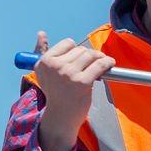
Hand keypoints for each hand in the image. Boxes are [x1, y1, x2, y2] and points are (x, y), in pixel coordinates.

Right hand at [32, 30, 114, 150]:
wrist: (61, 116)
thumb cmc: (55, 93)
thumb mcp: (44, 72)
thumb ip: (42, 51)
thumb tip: (41, 33)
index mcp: (45, 62)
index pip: (68, 43)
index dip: (77, 51)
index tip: (80, 60)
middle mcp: (55, 66)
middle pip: (81, 50)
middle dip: (89, 56)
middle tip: (93, 65)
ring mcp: (68, 74)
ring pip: (90, 55)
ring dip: (100, 58)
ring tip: (102, 64)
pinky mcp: (82, 82)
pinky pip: (100, 65)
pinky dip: (108, 62)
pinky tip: (110, 64)